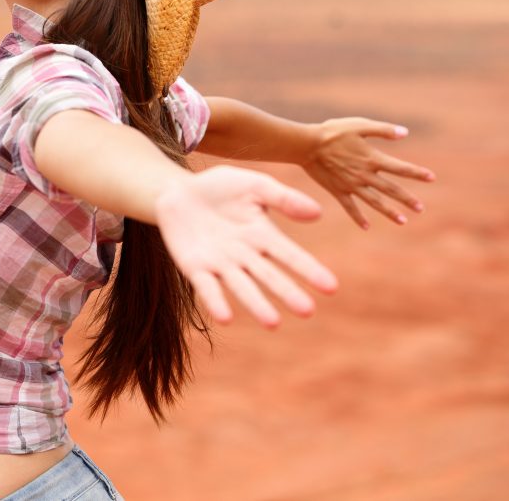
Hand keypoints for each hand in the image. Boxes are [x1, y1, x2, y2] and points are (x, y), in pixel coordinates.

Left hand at [154, 166, 336, 328]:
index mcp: (263, 235)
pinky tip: (225, 317)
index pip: (290, 255)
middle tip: (307, 311)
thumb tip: (318, 212)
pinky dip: (215, 301)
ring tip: (273, 323)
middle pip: (269, 276)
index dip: (309, 269)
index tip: (331, 287)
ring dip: (256, 304)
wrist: (177, 191)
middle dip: (287, 292)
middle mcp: (245, 255)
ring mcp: (221, 264)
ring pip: (242, 287)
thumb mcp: (253, 185)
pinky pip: (207, 287)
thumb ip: (283, 198)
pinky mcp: (195, 268)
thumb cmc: (219, 187)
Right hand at [300, 118, 435, 229]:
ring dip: (389, 212)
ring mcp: (351, 185)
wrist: (306, 145)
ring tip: (403, 221)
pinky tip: (366, 227)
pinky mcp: (338, 191)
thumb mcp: (359, 125)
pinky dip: (358, 217)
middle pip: (391, 189)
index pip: (401, 168)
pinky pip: (350, 207)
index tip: (431, 178)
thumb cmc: (333, 132)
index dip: (417, 173)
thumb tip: (405, 133)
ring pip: (374, 202)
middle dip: (407, 199)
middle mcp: (365, 175)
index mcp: (372, 159)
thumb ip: (383, 130)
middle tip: (420, 208)